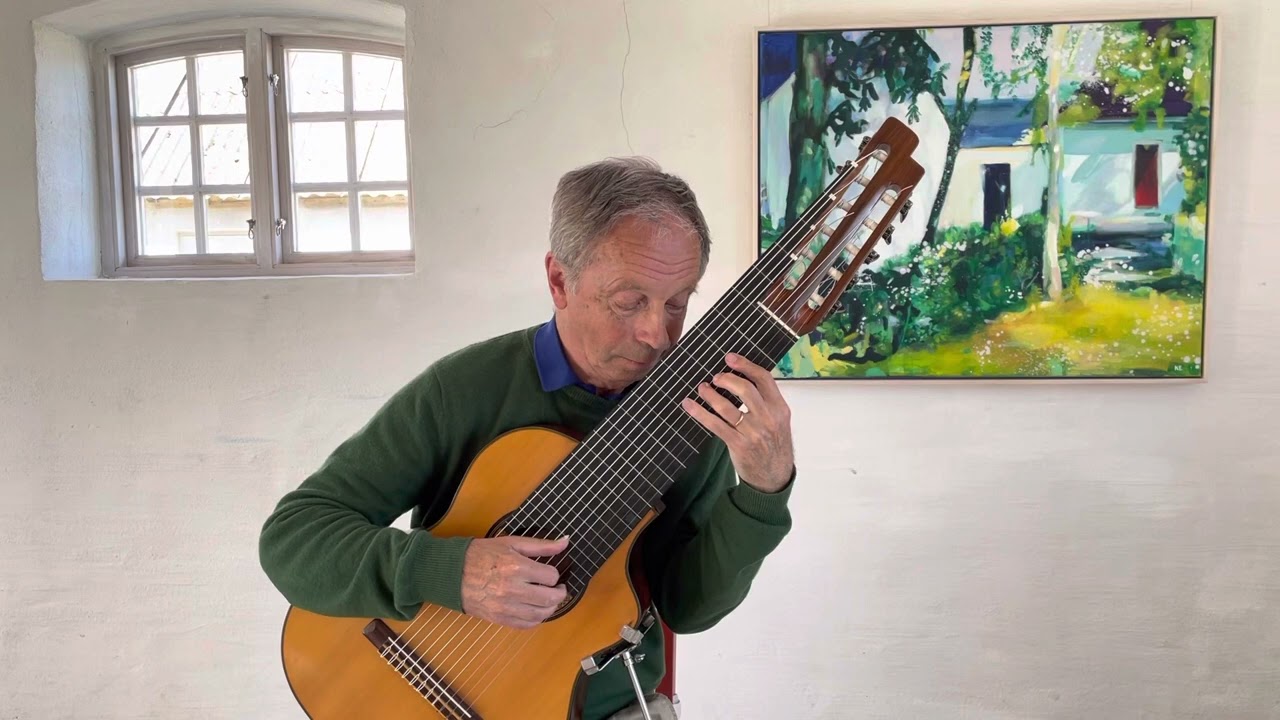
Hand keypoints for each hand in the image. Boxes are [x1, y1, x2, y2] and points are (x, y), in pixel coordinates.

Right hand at [460, 535, 569, 628]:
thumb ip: (541, 545)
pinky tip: (535, 609)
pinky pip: (526, 625)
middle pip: (549, 598)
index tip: (549, 573)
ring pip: (540, 614)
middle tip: (558, 588)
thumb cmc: (481, 554)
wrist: (452, 573)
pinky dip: (536, 619)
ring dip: (551, 608)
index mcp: (516, 567)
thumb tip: (566, 542)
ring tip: (549, 599)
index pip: (550, 576)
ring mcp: (505, 607)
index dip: (554, 574)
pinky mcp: (499, 619)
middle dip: (559, 593)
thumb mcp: (511, 543)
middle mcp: (512, 589)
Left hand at [680, 352, 794, 492]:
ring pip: (727, 407)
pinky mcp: (738, 445)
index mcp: (780, 409)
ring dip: (711, 395)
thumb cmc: (774, 445)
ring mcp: (753, 433)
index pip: (764, 379)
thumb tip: (742, 378)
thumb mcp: (779, 421)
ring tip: (702, 388)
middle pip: (745, 390)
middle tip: (716, 376)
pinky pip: (715, 425)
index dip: (746, 366)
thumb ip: (766, 402)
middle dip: (727, 379)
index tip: (730, 358)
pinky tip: (689, 405)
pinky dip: (700, 413)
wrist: (774, 478)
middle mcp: (768, 419)